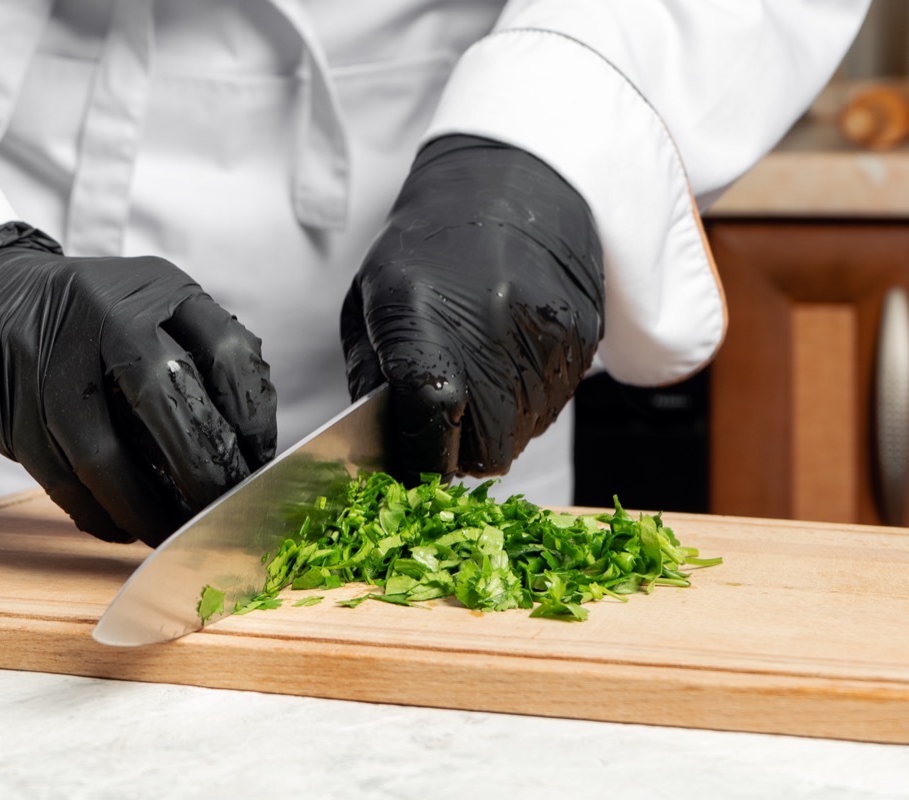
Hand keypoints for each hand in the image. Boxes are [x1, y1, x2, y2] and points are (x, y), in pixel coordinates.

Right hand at [0, 223, 275, 545]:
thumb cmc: (83, 321)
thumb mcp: (146, 311)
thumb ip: (192, 361)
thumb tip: (244, 455)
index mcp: (158, 290)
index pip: (227, 354)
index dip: (251, 418)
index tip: (258, 464)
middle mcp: (107, 317)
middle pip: (170, 404)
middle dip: (205, 473)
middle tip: (225, 513)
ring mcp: (52, 363)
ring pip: (107, 458)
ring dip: (149, 511)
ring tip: (177, 536)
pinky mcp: (12, 408)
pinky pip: (63, 479)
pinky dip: (101, 514)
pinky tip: (125, 528)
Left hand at [341, 136, 603, 481]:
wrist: (510, 183)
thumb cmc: (426, 249)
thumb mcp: (370, 302)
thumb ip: (370, 381)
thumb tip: (382, 451)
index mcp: (422, 317)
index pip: (429, 422)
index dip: (418, 457)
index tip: (411, 462)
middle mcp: (489, 327)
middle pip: (484, 448)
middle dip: (459, 450)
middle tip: (446, 421)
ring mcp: (545, 335)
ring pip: (523, 434)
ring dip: (496, 427)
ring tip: (479, 373)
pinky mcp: (582, 337)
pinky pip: (552, 404)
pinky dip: (527, 400)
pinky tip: (510, 356)